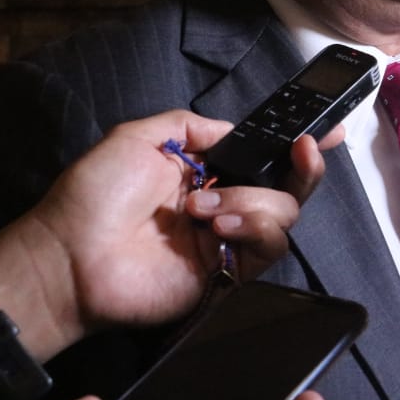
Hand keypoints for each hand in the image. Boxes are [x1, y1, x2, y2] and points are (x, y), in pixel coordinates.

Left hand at [0, 110, 336, 360]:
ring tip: (203, 207)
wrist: (70, 256)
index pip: (263, 156)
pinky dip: (252, 227)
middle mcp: (223, 204)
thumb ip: (190, 124)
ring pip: (283, 214)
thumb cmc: (93, 196)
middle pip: (288, 187)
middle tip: (303, 151)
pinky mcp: (227, 275)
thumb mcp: (138, 137)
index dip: (298, 145)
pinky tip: (218, 224)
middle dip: (303, 167)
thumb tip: (232, 127)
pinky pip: (267, 248)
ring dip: (253, 200)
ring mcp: (227, 241)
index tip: (330, 130)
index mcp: (204, 173)